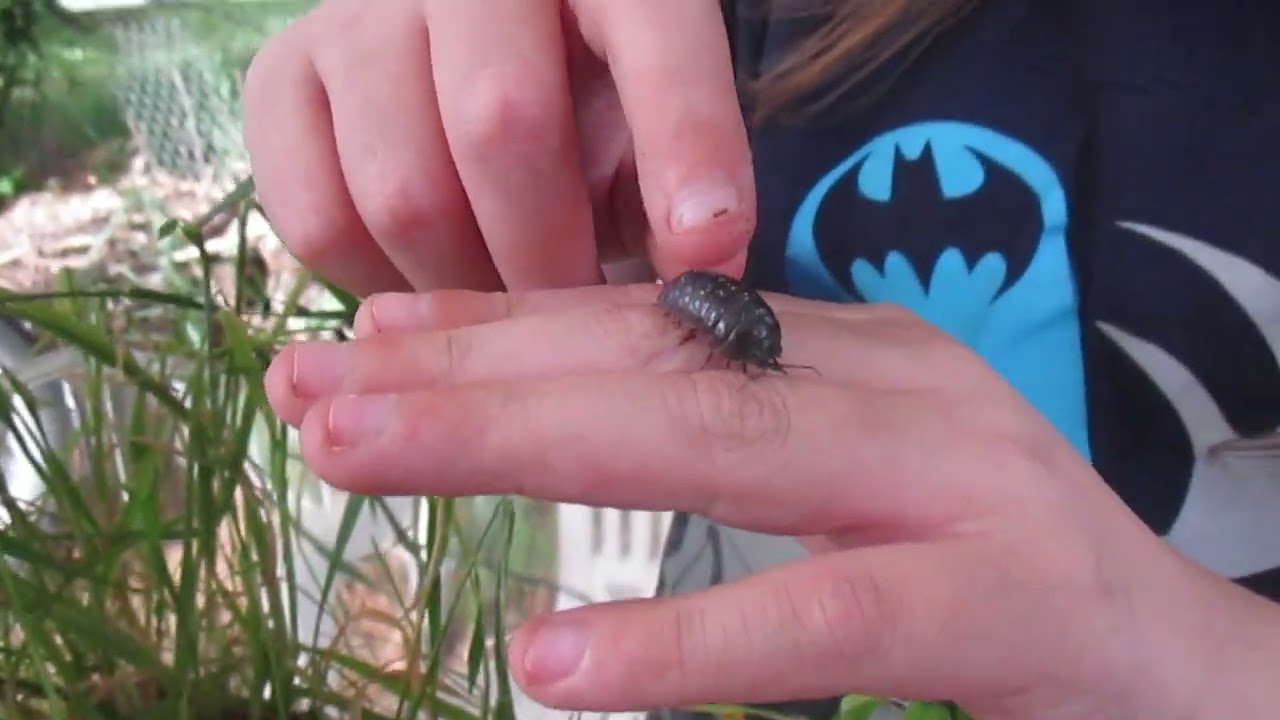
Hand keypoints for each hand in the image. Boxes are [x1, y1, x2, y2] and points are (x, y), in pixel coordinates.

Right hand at [242, 0, 753, 296]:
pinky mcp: (279, 80)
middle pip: (501, 125)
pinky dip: (381, 285)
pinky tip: (430, 281)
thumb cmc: (577, 103)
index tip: (711, 253)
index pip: (653, 34)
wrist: (451, 58)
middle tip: (576, 310)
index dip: (689, 146)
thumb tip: (705, 271)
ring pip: (402, 193)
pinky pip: (317, 220)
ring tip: (506, 304)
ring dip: (466, 285)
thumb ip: (675, 178)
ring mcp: (353, 20)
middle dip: (551, 252)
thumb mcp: (643, 121)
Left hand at [264, 285, 1279, 719]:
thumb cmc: (986, 569)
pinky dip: (688, 640)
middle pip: (655, 363)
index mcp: (850, 351)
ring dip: (526, 443)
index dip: (499, 327)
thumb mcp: (838, 475)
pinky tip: (559, 665)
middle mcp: (893, 383)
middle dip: (474, 371)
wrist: (1177, 665)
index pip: (647, 323)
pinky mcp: (995, 601)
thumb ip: (713, 427)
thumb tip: (535, 401)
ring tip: (365, 454)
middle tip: (316, 386)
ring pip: (715, 449)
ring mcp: (951, 482)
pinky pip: (821, 619)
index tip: (362, 340)